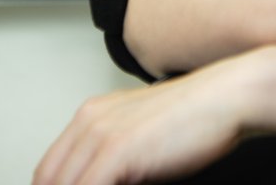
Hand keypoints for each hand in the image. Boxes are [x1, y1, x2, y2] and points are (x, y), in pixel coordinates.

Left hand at [33, 63, 246, 184]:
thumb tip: (107, 179)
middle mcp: (88, 122)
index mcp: (90, 116)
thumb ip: (117, 160)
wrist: (227, 97)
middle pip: (48, 180)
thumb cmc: (197, 119)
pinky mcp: (116, 151)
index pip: (48, 171)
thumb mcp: (143, 136)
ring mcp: (99, 135)